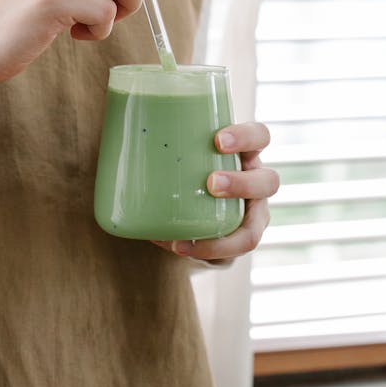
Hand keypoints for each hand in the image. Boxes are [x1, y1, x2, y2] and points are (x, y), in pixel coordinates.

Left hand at [150, 121, 278, 261]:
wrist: (194, 202)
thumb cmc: (188, 165)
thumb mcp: (184, 150)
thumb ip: (162, 140)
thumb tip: (117, 133)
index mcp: (246, 152)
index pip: (260, 136)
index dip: (246, 137)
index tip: (218, 139)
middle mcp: (256, 182)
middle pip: (268, 181)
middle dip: (242, 183)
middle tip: (211, 183)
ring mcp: (252, 213)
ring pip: (255, 227)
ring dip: (226, 236)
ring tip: (186, 239)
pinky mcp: (237, 239)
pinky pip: (229, 252)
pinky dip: (203, 251)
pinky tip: (176, 246)